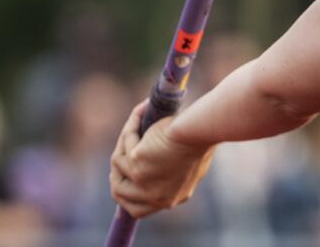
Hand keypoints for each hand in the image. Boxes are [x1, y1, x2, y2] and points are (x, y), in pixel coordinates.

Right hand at [109, 100, 215, 218]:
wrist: (202, 129)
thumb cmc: (202, 138)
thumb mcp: (188, 161)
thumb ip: (171, 170)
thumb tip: (150, 162)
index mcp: (170, 198)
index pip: (139, 208)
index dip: (128, 194)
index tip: (122, 177)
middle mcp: (156, 196)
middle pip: (120, 193)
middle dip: (116, 172)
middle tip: (120, 150)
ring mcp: (143, 183)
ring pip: (117, 167)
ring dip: (122, 145)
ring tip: (135, 124)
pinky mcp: (136, 164)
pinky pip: (124, 145)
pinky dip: (131, 127)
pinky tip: (141, 111)